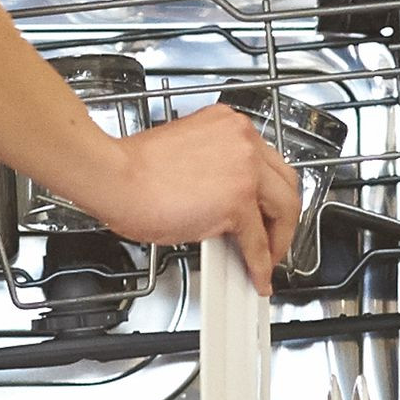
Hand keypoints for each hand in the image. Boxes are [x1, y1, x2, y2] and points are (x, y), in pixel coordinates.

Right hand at [86, 103, 303, 290]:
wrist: (114, 176)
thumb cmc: (133, 168)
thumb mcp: (185, 156)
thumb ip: (216, 173)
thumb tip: (227, 205)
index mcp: (229, 125)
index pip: (267, 161)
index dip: (270, 192)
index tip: (265, 210)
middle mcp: (243, 140)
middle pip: (285, 182)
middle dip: (283, 216)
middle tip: (274, 237)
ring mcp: (244, 169)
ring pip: (285, 208)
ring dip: (280, 239)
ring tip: (269, 258)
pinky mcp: (237, 201)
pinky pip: (258, 239)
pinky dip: (260, 262)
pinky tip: (257, 275)